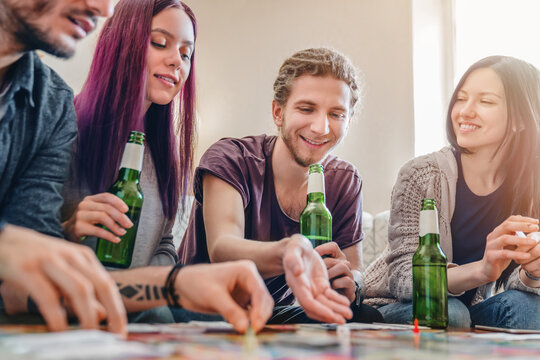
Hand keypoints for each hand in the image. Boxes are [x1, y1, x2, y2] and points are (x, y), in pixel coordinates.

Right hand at [0, 225, 126, 334]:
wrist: (2, 239)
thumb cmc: (34, 259)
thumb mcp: (63, 272)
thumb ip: (82, 291)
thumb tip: (103, 315)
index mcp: (83, 256)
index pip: (108, 285)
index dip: (118, 309)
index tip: (122, 330)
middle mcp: (72, 256)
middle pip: (101, 286)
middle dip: (113, 313)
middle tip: (116, 335)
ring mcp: (51, 261)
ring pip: (80, 289)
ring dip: (88, 316)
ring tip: (91, 336)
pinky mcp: (28, 268)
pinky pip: (48, 296)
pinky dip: (56, 316)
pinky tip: (59, 330)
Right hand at [62, 193, 132, 242]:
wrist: (66, 232)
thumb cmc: (85, 222)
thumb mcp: (94, 212)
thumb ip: (106, 210)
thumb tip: (126, 216)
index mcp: (90, 199)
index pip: (106, 196)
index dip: (118, 202)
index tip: (127, 210)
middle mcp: (84, 205)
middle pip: (107, 208)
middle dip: (120, 217)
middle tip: (129, 225)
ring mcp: (80, 216)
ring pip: (103, 218)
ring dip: (115, 226)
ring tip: (123, 232)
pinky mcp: (78, 227)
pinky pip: (98, 231)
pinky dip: (109, 235)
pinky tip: (116, 239)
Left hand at [175, 261, 273, 333]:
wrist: (182, 285)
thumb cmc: (197, 283)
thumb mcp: (213, 297)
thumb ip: (230, 311)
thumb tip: (245, 328)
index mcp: (246, 271)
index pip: (260, 292)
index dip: (260, 310)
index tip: (255, 327)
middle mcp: (249, 278)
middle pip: (264, 300)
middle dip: (260, 316)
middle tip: (252, 332)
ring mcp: (246, 289)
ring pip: (259, 307)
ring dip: (254, 319)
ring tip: (240, 326)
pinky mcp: (241, 299)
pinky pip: (250, 312)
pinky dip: (247, 320)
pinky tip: (236, 323)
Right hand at [283, 234, 351, 323]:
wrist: (299, 247)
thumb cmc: (295, 247)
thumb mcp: (293, 248)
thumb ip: (293, 260)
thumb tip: (297, 271)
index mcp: (296, 283)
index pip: (307, 301)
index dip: (319, 310)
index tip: (331, 315)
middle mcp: (303, 290)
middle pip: (316, 308)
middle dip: (329, 315)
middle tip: (343, 320)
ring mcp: (312, 289)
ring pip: (324, 305)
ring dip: (335, 311)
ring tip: (348, 314)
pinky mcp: (320, 285)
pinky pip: (329, 297)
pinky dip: (337, 302)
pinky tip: (346, 303)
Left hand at [315, 242, 355, 302]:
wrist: (339, 297)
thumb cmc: (328, 281)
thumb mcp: (322, 270)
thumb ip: (316, 262)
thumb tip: (309, 256)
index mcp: (337, 257)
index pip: (333, 247)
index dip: (324, 248)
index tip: (313, 253)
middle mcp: (344, 263)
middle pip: (334, 259)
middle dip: (324, 265)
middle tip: (316, 272)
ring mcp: (349, 274)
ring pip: (342, 266)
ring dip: (331, 273)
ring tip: (324, 280)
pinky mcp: (351, 285)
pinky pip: (347, 280)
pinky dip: (337, 283)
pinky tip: (331, 287)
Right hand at [480, 216, 538, 281]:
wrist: (487, 270)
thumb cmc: (500, 257)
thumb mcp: (509, 244)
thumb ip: (514, 234)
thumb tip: (523, 220)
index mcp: (497, 232)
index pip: (510, 220)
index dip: (523, 219)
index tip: (536, 222)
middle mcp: (493, 236)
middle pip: (506, 226)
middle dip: (523, 225)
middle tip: (537, 228)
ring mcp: (491, 246)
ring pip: (505, 239)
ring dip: (521, 239)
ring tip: (534, 241)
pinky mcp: (491, 256)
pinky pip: (505, 254)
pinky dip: (517, 254)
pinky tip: (527, 256)